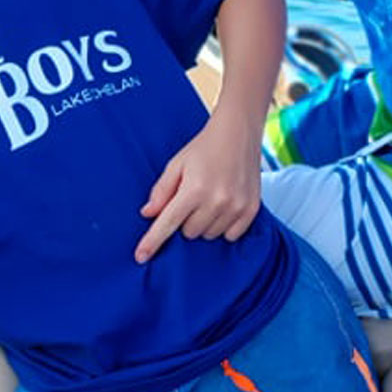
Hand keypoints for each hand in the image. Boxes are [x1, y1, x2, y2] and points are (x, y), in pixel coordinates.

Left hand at [135, 107, 261, 262]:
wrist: (239, 134)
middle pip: (189, 233)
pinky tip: (224, 206)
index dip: (152, 242)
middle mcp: (216, 200)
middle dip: (185, 220)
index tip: (140, 257)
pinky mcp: (251, 210)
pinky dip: (223, 226)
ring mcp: (236, 207)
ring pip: (209, 235)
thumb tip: (147, 214)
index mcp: (193, 189)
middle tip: (192, 198)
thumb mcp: (176, 164)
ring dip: (204, 224)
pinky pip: (230, 235)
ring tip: (210, 198)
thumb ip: (161, 191)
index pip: (168, 223)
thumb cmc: (203, 148)